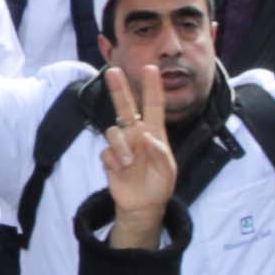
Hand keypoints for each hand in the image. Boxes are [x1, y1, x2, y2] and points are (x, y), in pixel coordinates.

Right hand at [99, 61, 177, 247]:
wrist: (143, 207)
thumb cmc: (160, 185)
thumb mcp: (168, 171)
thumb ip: (160, 152)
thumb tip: (146, 136)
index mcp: (154, 134)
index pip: (154, 106)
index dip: (152, 87)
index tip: (151, 68)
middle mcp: (137, 135)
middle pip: (125, 107)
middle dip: (119, 89)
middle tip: (112, 71)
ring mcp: (122, 146)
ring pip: (113, 131)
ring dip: (120, 146)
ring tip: (129, 163)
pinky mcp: (110, 158)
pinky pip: (106, 152)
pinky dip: (113, 161)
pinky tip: (122, 171)